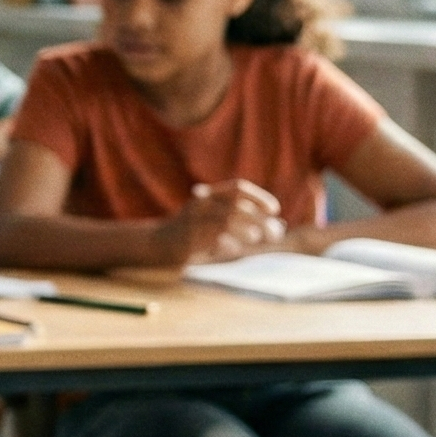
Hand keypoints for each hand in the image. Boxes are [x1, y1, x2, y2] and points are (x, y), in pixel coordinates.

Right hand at [159, 180, 285, 263]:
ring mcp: (193, 220)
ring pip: (226, 219)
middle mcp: (200, 203)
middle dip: (259, 219)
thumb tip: (278, 225)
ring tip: (256, 238)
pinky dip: (227, 242)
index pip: (237, 188)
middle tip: (275, 234)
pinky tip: (233, 248)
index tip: (274, 210)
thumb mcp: (214, 220)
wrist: (157, 243)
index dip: (258, 197)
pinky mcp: (188, 237)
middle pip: (236, 205)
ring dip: (246, 229)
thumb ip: (242, 220)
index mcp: (208, 195)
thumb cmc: (192, 233)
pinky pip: (214, 238)